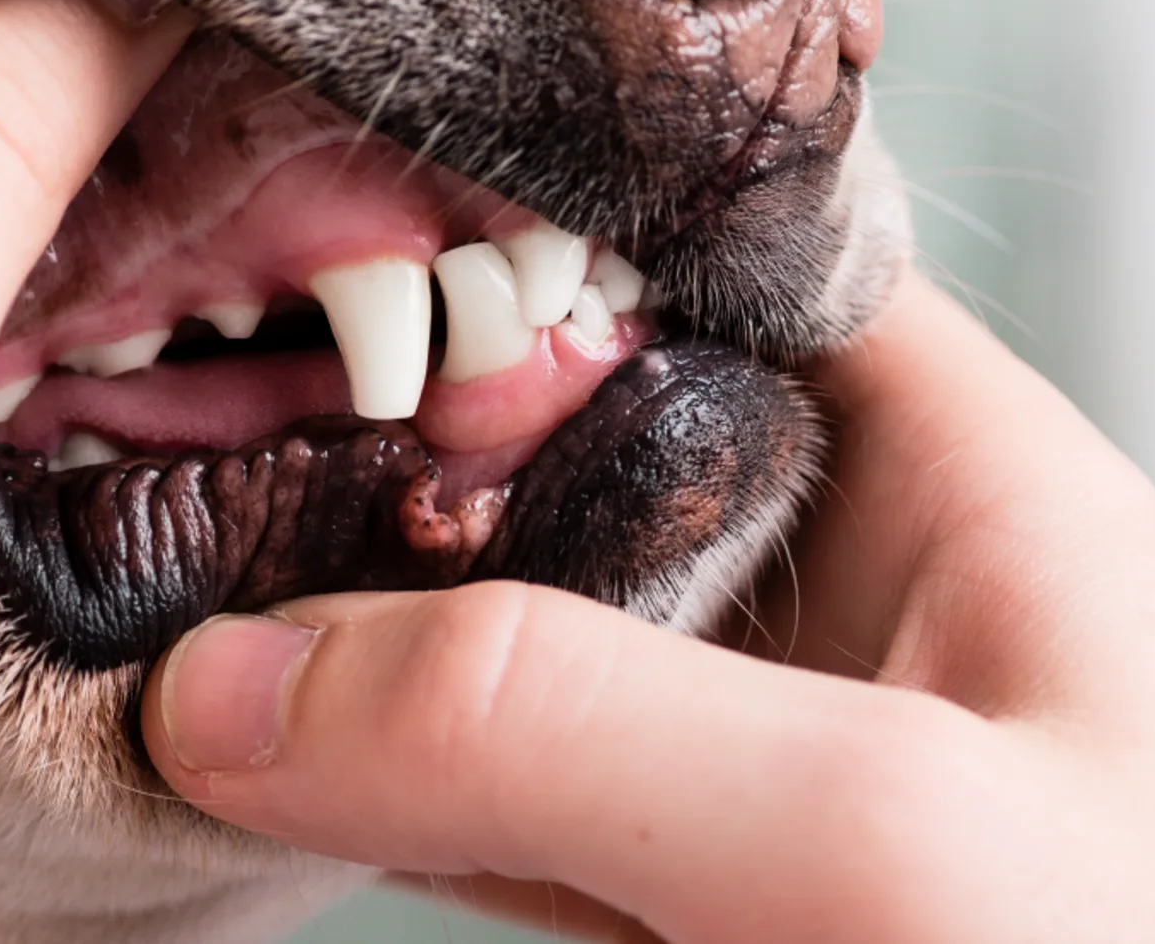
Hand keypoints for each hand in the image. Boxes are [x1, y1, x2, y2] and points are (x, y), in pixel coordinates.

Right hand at [140, 271, 1154, 942]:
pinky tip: (260, 777)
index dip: (534, 273)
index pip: (721, 291)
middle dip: (401, 474)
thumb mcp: (883, 838)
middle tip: (213, 480)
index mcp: (961, 497)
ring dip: (359, 647)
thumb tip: (252, 685)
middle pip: (578, 473)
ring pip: (517, 657)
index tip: (340, 312)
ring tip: (192, 621)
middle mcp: (851, 615)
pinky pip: (498, 816)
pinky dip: (370, 798)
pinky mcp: (684, 911)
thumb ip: (572, 725)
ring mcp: (755, 775)